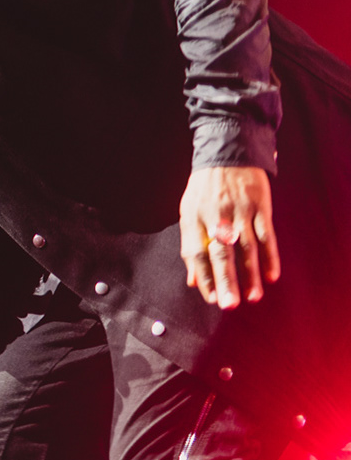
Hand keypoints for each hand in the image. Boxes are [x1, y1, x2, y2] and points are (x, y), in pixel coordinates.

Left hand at [180, 166, 280, 308]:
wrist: (227, 154)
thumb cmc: (204, 189)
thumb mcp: (188, 212)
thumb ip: (191, 246)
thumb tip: (192, 281)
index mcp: (193, 219)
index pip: (195, 253)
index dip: (203, 277)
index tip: (210, 298)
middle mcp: (215, 217)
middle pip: (221, 253)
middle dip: (225, 280)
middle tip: (229, 305)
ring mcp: (239, 212)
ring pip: (246, 248)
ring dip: (250, 274)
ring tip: (252, 297)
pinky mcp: (259, 207)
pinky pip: (266, 235)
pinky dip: (270, 256)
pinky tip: (271, 275)